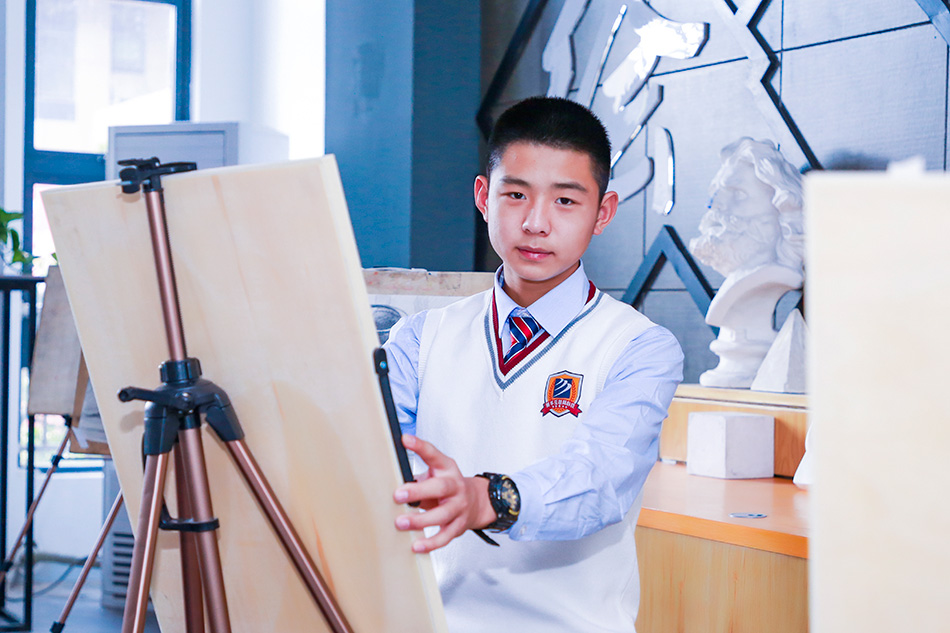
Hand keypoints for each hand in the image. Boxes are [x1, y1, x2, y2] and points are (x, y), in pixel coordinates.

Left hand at [393, 434, 495, 552]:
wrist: (476, 502)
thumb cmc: (447, 486)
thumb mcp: (436, 474)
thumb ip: (417, 477)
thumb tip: (388, 482)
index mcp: (447, 468)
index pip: (433, 454)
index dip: (420, 446)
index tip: (405, 439)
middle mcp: (455, 486)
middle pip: (440, 487)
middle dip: (418, 491)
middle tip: (398, 495)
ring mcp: (459, 507)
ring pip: (442, 515)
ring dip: (421, 520)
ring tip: (401, 523)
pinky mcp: (458, 526)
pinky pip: (445, 536)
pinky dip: (431, 543)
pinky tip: (416, 545)